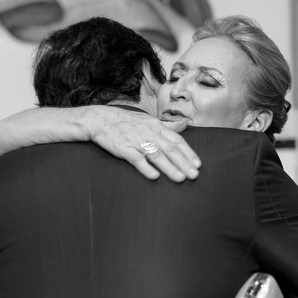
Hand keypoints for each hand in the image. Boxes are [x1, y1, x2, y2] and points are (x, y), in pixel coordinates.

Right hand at [85, 106, 199, 181]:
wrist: (100, 119)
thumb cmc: (126, 122)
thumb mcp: (148, 120)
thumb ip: (167, 126)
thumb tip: (185, 126)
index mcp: (156, 125)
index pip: (177, 140)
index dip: (188, 152)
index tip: (198, 164)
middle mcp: (149, 132)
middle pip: (170, 149)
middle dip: (184, 163)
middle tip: (194, 175)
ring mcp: (136, 140)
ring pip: (156, 154)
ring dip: (169, 167)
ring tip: (180, 178)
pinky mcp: (123, 148)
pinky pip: (136, 159)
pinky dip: (146, 167)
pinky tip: (155, 176)